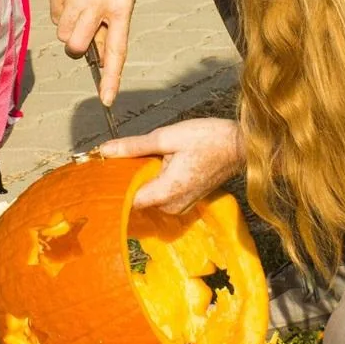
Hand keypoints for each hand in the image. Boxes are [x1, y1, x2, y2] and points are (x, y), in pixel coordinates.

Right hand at [51, 0, 136, 104]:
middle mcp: (100, 0)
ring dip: (69, 28)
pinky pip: (54, 15)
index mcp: (122, 6)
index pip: (117, 49)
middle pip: (77, 46)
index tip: (107, 99)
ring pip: (63, 33)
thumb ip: (112, 26)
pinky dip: (61, 11)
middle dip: (77, 47)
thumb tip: (98, 57)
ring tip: (81, 7)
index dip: (111, 77)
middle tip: (83, 34)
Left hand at [99, 118, 243, 213]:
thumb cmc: (209, 139)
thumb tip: (106, 150)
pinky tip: (159, 164)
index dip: (114, 189)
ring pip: (149, 198)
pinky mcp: (186, 202)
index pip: (128, 202)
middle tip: (124, 157)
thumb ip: (134, 146)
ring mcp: (181, 206)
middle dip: (129, 181)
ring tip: (147, 158)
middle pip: (137, 200)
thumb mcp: (167, 137)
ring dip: (144, 181)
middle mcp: (173, 206)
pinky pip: (162, 197)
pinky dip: (156, 183)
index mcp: (167, 192)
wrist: (240, 145)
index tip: (104, 173)